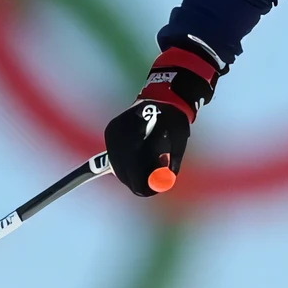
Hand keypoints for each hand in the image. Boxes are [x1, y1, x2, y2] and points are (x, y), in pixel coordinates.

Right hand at [103, 45, 217, 195]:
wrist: (163, 96)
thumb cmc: (174, 121)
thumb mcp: (177, 144)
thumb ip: (169, 164)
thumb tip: (161, 184)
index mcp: (140, 134)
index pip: (136, 170)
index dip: (144, 185)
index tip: (152, 190)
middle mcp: (121, 133)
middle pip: (124, 171)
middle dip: (137, 181)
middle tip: (149, 186)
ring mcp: (113, 132)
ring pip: (117, 166)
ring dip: (131, 173)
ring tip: (146, 168)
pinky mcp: (109, 132)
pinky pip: (114, 158)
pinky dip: (125, 164)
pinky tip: (136, 160)